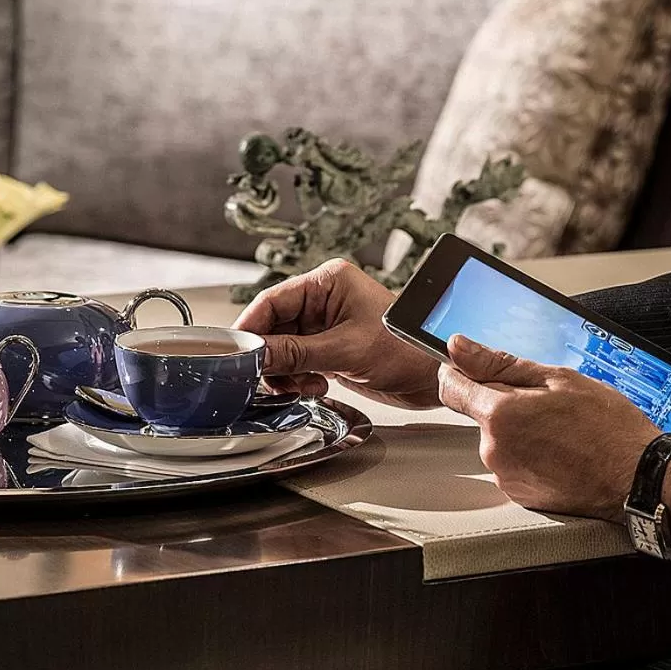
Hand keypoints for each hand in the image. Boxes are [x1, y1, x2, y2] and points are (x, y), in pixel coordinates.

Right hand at [233, 259, 441, 409]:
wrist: (435, 376)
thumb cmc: (407, 349)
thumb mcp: (346, 351)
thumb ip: (296, 354)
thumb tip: (256, 356)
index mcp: (328, 283)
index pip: (272, 300)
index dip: (251, 328)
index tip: (235, 353)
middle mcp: (324, 300)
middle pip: (273, 327)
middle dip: (269, 356)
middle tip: (266, 379)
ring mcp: (326, 326)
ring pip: (283, 349)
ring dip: (284, 372)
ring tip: (301, 385)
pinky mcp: (331, 349)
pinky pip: (298, 362)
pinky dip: (297, 378)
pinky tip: (314, 386)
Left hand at [437, 334, 664, 521]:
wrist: (636, 477)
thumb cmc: (607, 427)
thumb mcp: (557, 378)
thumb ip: (499, 363)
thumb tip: (459, 347)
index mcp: (500, 415)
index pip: (450, 387)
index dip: (460, 372)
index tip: (473, 368)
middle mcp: (494, 450)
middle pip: (482, 414)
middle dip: (506, 404)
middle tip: (548, 404)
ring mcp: (506, 476)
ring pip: (499, 440)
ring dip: (520, 431)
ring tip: (560, 431)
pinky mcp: (519, 495)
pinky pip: (512, 464)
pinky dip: (529, 456)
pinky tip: (560, 452)